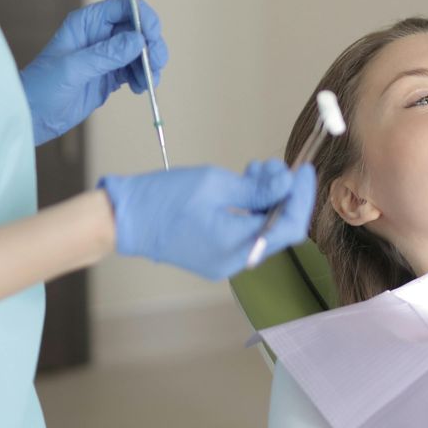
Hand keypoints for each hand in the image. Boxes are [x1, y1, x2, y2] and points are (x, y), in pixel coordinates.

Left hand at [19, 0, 169, 145]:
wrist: (32, 117)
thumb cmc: (42, 88)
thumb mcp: (73, 69)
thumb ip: (106, 54)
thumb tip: (138, 40)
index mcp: (86, 23)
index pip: (122, 6)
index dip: (142, 16)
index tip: (153, 36)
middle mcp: (99, 34)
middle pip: (138, 28)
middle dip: (151, 44)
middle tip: (156, 64)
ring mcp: (106, 55)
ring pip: (140, 50)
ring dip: (149, 64)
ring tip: (146, 83)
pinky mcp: (111, 75)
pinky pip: (136, 70)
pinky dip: (143, 77)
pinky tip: (138, 89)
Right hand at [98, 161, 315, 279]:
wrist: (123, 219)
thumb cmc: (162, 198)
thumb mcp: (215, 184)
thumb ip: (257, 188)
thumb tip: (288, 185)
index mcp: (236, 246)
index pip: (290, 226)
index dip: (302, 197)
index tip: (304, 171)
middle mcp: (234, 261)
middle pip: (278, 229)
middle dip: (283, 195)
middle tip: (274, 166)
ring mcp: (224, 262)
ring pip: (262, 229)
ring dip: (266, 198)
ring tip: (254, 170)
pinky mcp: (215, 255)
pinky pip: (245, 233)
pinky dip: (251, 210)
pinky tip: (244, 186)